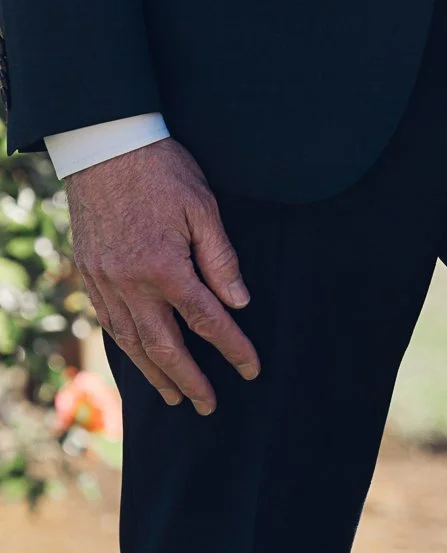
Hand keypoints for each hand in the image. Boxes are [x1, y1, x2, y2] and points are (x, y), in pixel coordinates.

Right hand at [66, 138, 259, 413]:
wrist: (104, 146)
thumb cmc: (162, 171)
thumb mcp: (204, 208)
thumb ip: (221, 260)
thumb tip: (239, 302)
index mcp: (164, 267)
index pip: (206, 320)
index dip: (232, 348)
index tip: (251, 370)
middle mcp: (130, 282)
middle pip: (164, 345)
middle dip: (189, 379)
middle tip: (209, 405)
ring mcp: (104, 281)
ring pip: (131, 341)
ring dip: (154, 373)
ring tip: (174, 396)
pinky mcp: (89, 273)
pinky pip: (108, 321)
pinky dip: (126, 347)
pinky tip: (140, 359)